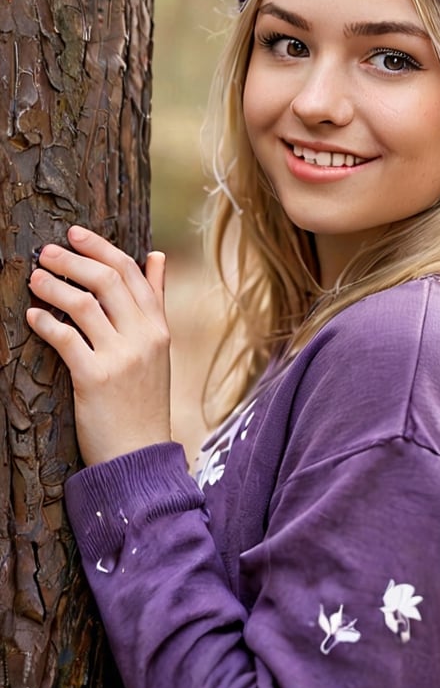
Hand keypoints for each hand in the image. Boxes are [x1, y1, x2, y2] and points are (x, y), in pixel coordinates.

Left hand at [27, 226, 171, 466]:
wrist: (140, 454)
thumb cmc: (144, 399)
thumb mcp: (158, 347)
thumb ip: (155, 301)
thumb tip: (157, 255)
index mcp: (158, 326)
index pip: (131, 271)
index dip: (101, 247)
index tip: (75, 233)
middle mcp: (143, 336)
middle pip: (107, 280)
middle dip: (73, 260)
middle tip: (46, 252)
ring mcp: (121, 357)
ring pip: (84, 305)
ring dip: (55, 286)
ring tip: (35, 279)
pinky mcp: (95, 379)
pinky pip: (66, 339)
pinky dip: (46, 323)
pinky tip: (33, 316)